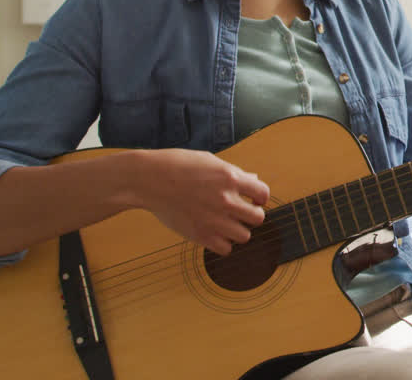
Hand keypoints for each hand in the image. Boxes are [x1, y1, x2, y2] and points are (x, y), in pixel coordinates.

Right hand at [135, 149, 269, 254]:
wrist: (148, 179)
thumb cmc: (178, 166)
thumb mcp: (210, 161)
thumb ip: (234, 173)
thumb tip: (254, 179)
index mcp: (230, 177)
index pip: (263, 193)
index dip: (260, 198)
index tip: (253, 200)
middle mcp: (226, 199)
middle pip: (258, 218)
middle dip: (251, 215)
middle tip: (240, 213)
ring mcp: (213, 219)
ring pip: (244, 236)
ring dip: (238, 231)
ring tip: (226, 224)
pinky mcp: (200, 235)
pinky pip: (226, 249)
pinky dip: (223, 244)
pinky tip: (214, 233)